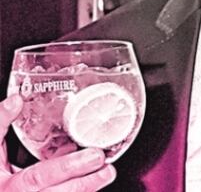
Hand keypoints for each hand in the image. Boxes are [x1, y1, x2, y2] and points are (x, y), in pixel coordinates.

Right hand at [0, 95, 115, 190]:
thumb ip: (0, 124)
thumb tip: (17, 100)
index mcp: (9, 187)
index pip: (39, 176)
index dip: (68, 166)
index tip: (94, 156)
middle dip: (85, 182)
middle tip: (107, 168)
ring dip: (86, 189)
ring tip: (106, 174)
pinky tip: (91, 183)